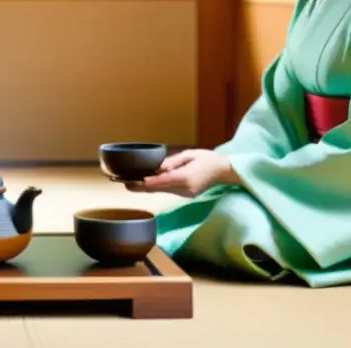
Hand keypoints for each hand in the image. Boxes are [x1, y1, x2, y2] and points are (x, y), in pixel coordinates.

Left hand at [123, 149, 237, 197]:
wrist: (224, 171)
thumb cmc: (207, 159)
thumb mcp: (189, 155)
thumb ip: (172, 162)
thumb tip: (158, 168)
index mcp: (186, 177)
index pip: (163, 181)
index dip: (147, 183)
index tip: (134, 182)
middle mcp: (185, 189)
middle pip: (160, 189)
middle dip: (143, 187)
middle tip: (126, 183)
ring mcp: (186, 194)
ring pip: (163, 191)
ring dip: (149, 187)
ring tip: (132, 182)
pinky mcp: (187, 195)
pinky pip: (169, 191)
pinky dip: (159, 186)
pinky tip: (149, 182)